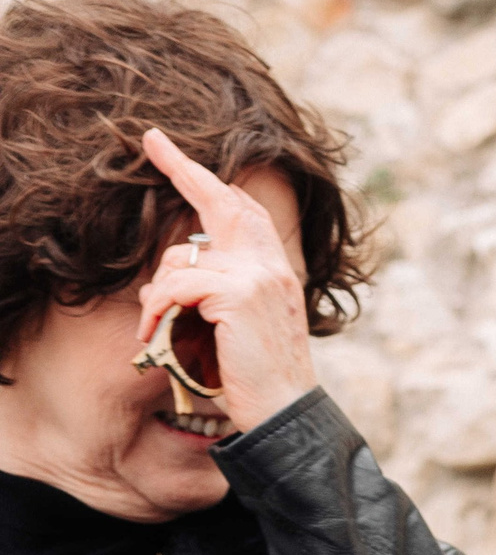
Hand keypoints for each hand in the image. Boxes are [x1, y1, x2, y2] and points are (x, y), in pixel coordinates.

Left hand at [133, 130, 318, 434]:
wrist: (284, 414)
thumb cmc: (256, 379)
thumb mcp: (239, 325)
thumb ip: (219, 290)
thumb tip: (174, 268)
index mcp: (276, 272)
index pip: (245, 212)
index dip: (210, 181)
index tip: (173, 153)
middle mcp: (271, 266)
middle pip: (222, 203)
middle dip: (183, 168)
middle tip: (152, 140)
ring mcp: (258, 276)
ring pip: (181, 259)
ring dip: (157, 293)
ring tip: (155, 327)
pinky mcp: (237, 294)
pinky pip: (174, 286)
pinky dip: (156, 311)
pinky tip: (153, 334)